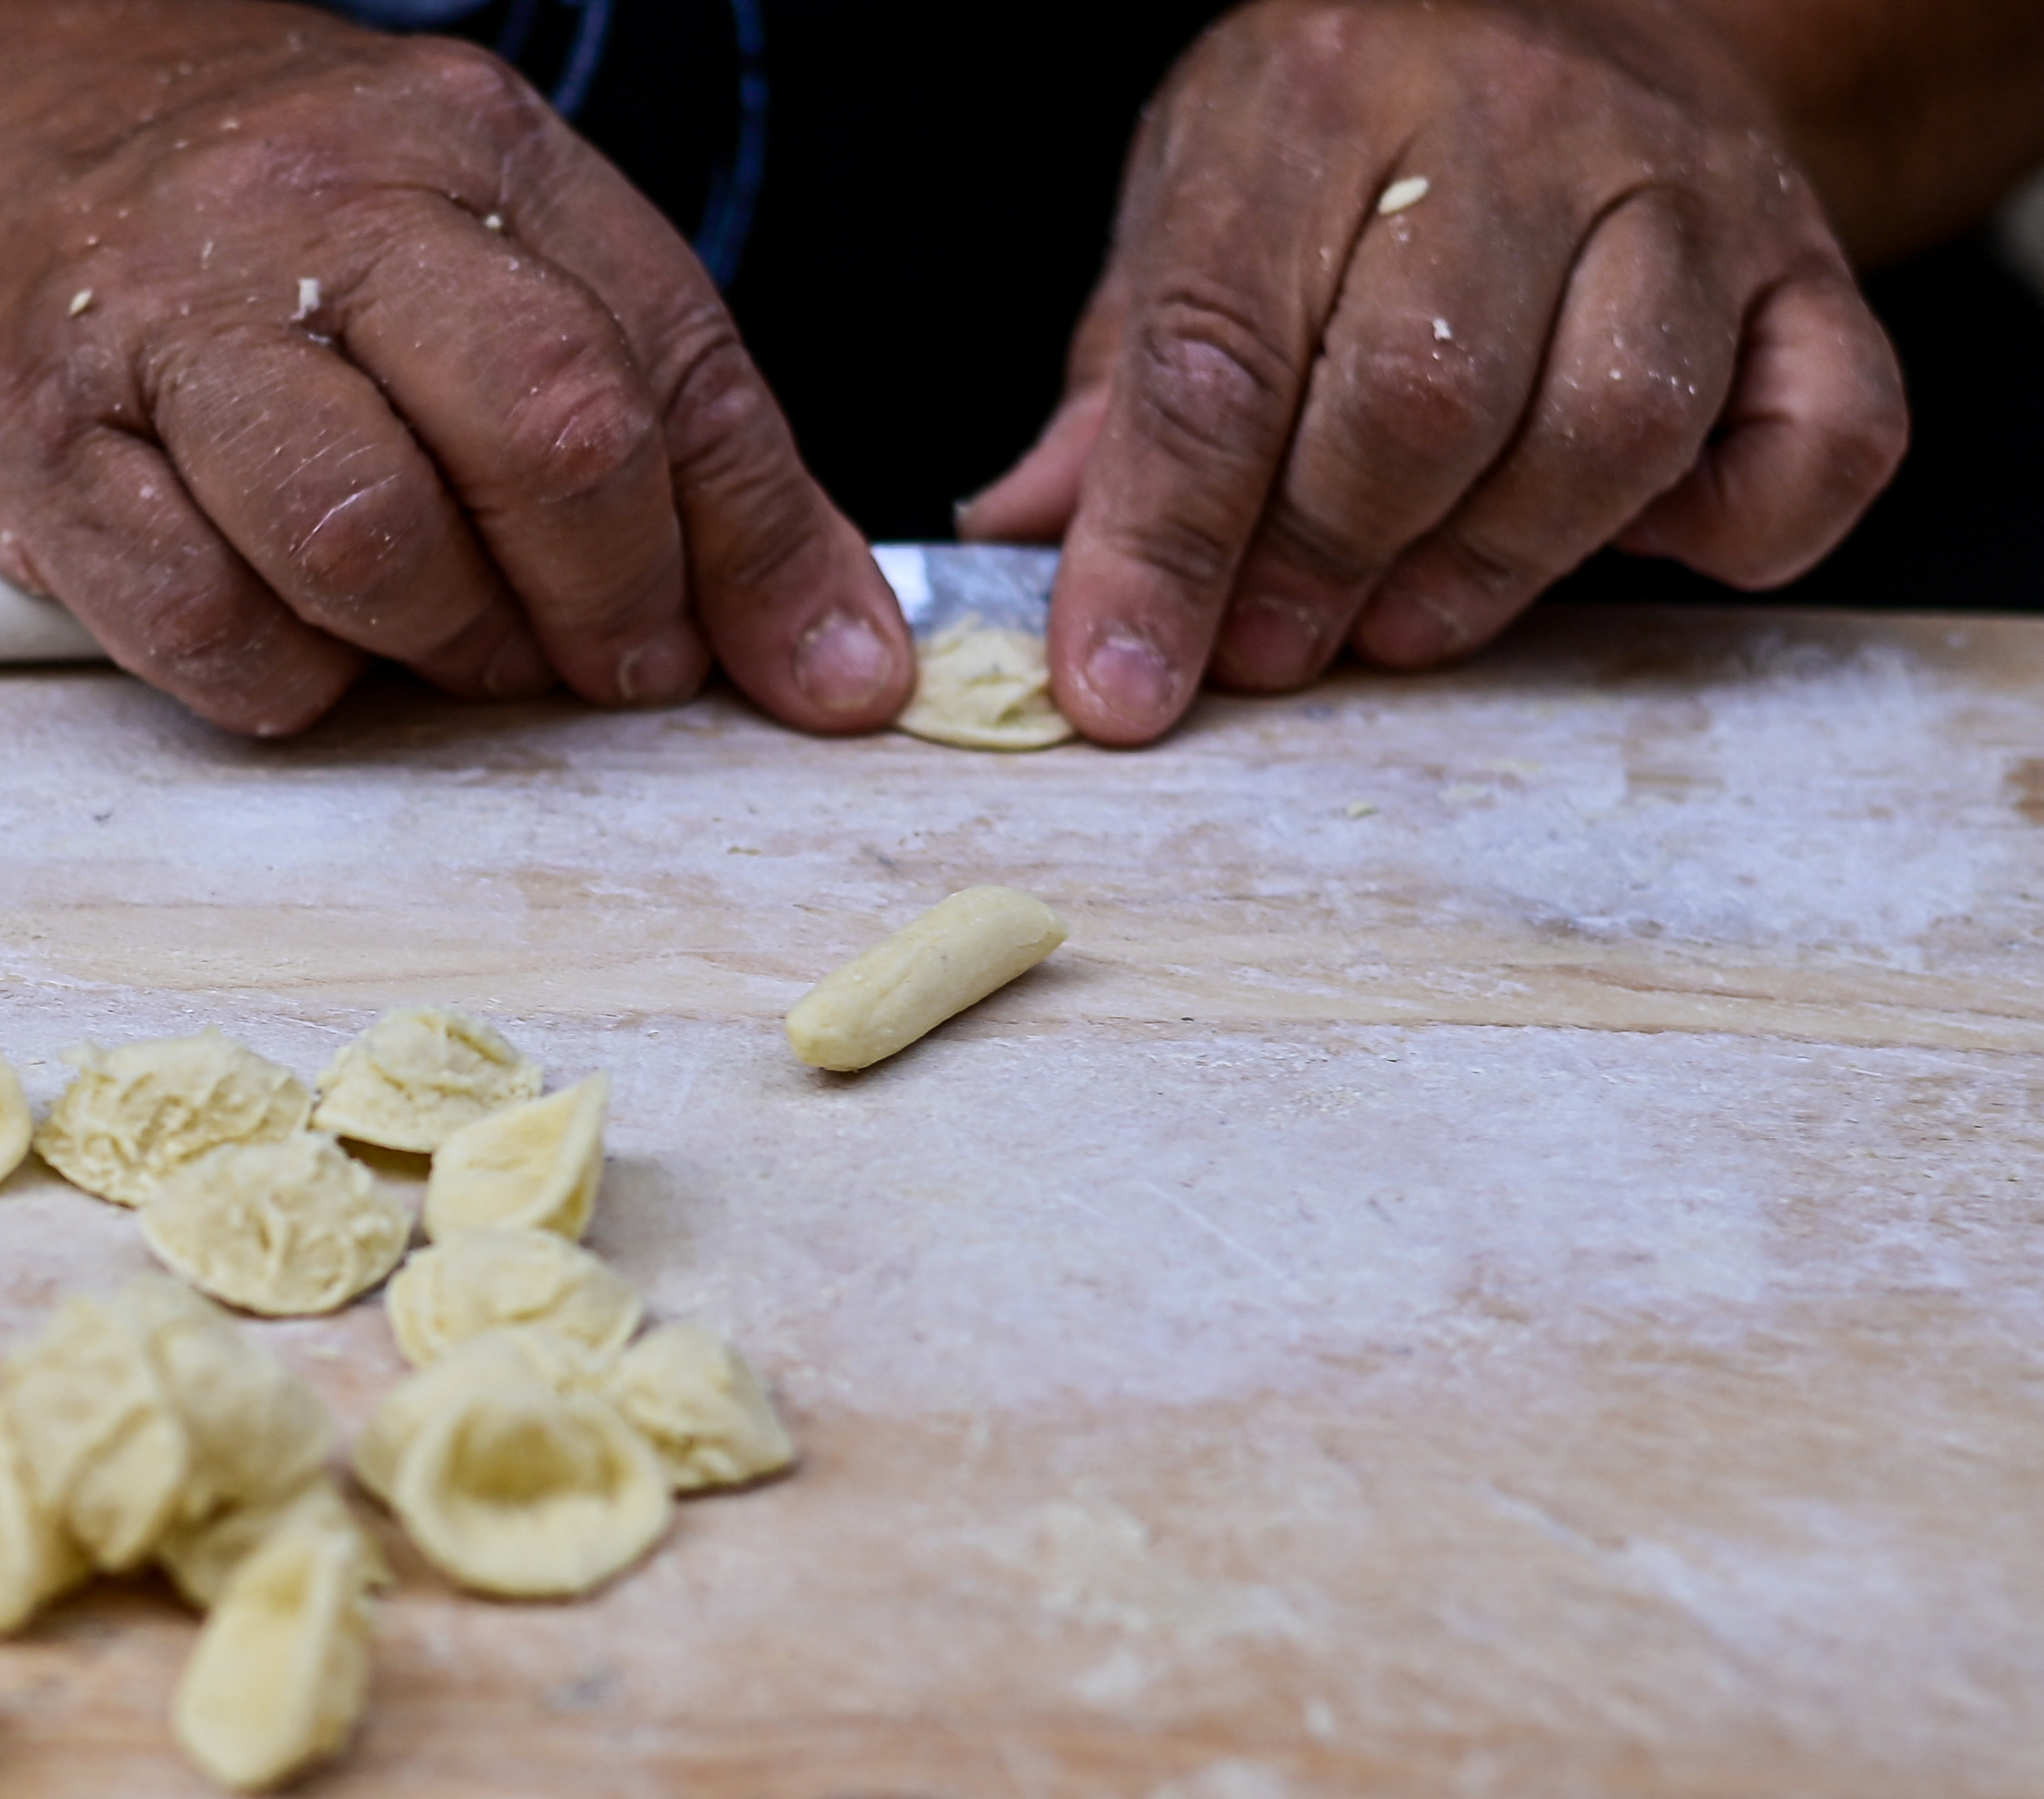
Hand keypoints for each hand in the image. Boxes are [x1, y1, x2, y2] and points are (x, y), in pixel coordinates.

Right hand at [0, 0, 912, 735]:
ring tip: (447, 642)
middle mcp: (316, 212)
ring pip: (365, 538)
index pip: (671, 360)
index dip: (755, 551)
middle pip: (541, 430)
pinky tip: (299, 638)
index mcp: (467, 148)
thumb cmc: (264, 231)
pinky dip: (288, 680)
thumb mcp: (487, 255)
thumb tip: (843, 661)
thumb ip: (672, 434)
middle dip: (609, 601)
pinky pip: (207, 628)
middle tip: (606, 665)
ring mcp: (165, 326)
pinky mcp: (42, 452)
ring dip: (445, 644)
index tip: (794, 674)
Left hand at [959, 0, 1908, 743]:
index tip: (1120, 683)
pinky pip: (1821, 440)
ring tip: (1403, 618)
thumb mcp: (1202, 205)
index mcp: (1317, 95)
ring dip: (1493, 569)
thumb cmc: (1365, 144)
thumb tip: (1026, 542)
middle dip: (1322, 565)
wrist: (1596, 17)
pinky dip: (1731, 532)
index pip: (1218, 353)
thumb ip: (1125, 382)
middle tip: (1271, 648)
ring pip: (1614, 426)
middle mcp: (1517, 122)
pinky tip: (1632, 544)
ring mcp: (1688, 192)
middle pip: (1418, 401)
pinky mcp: (1814, 273)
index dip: (1161, 546)